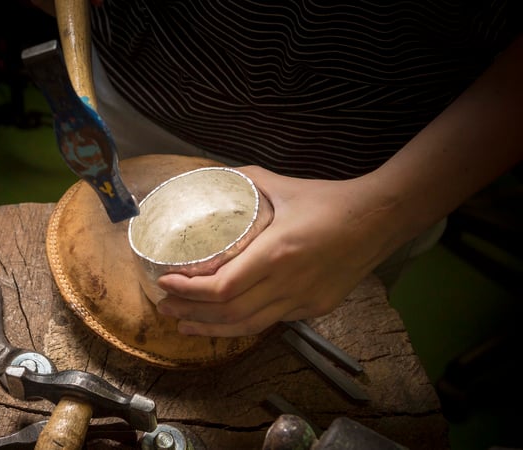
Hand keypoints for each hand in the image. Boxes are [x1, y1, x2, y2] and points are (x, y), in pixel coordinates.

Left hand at [155, 165, 394, 336]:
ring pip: (249, 327)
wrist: (380, 219)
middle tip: (165, 306)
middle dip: (190, 312)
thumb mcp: (283, 184)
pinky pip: (271, 322)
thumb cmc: (331, 200)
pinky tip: (224, 320)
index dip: (189, 290)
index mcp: (278, 252)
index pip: (222, 287)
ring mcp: (304, 301)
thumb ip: (245, 180)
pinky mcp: (315, 308)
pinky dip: (242, 323)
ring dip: (212, 329)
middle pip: (229, 313)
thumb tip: (212, 177)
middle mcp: (289, 283)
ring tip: (185, 323)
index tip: (166, 282)